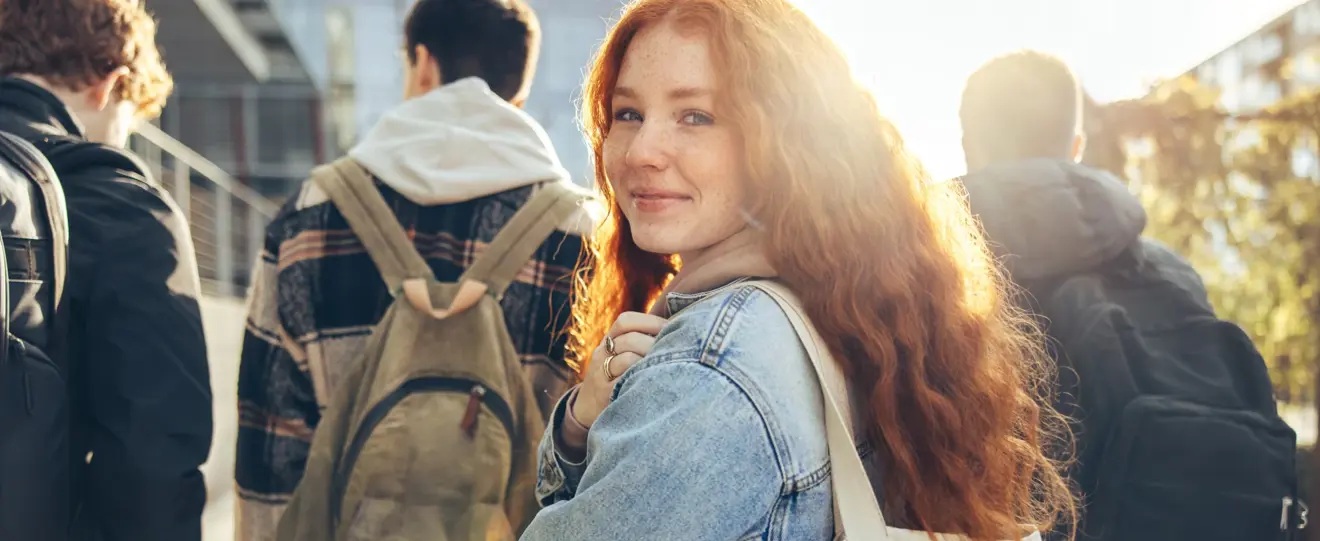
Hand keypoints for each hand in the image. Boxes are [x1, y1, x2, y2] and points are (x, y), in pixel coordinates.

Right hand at [571, 311, 667, 427]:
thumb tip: (676, 329)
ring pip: (628, 358)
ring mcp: (601, 374)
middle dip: (655, 343)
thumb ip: (639, 341)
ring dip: (651, 361)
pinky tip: (655, 380)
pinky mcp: (605, 394)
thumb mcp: (618, 355)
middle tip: (675, 350)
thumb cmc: (613, 378)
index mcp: (608, 341)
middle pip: (630, 339)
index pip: (625, 321)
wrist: (586, 408)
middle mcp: (601, 354)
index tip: (671, 328)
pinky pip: (625, 381)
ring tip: (667, 366)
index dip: (650, 322)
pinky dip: (642, 378)